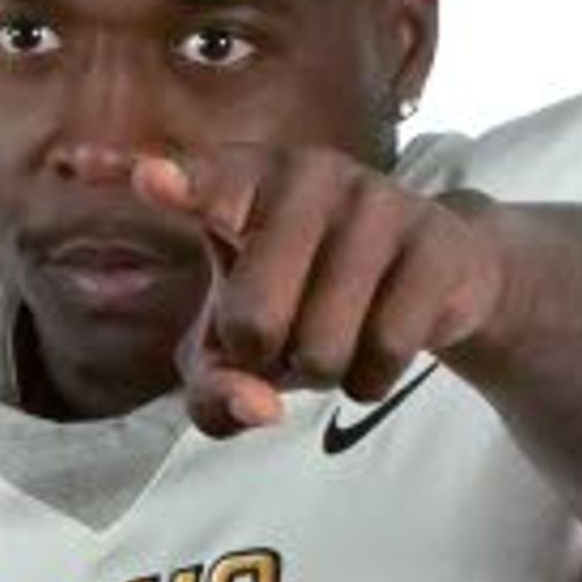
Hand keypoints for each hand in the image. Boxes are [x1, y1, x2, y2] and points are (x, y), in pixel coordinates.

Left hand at [125, 140, 514, 436]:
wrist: (433, 275)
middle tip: (285, 331)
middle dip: (267, 357)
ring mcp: (373, 200)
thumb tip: (259, 407)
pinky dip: (372, 378)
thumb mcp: (240, 351)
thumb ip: (215, 391)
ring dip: (325, 372)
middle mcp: (305, 174)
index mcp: (244, 180)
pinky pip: (383, 352)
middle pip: (253, 324)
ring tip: (337, 329)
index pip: (204, 183)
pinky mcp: (431, 240)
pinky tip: (379, 346)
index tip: (148, 179)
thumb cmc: (307, 302)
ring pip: (322, 350)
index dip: (177, 185)